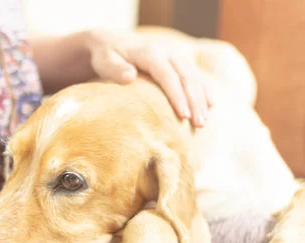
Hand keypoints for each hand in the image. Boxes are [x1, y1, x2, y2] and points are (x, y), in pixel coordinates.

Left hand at [88, 29, 214, 126]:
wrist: (113, 43)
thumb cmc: (106, 57)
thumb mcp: (105, 61)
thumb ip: (115, 69)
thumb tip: (129, 77)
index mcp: (149, 52)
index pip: (167, 75)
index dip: (176, 95)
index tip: (183, 115)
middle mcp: (166, 52)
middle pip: (186, 76)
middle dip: (194, 101)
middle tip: (198, 124)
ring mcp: (174, 56)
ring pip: (194, 76)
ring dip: (201, 99)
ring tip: (203, 122)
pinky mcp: (177, 62)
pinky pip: (195, 75)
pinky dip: (204, 89)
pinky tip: (212, 105)